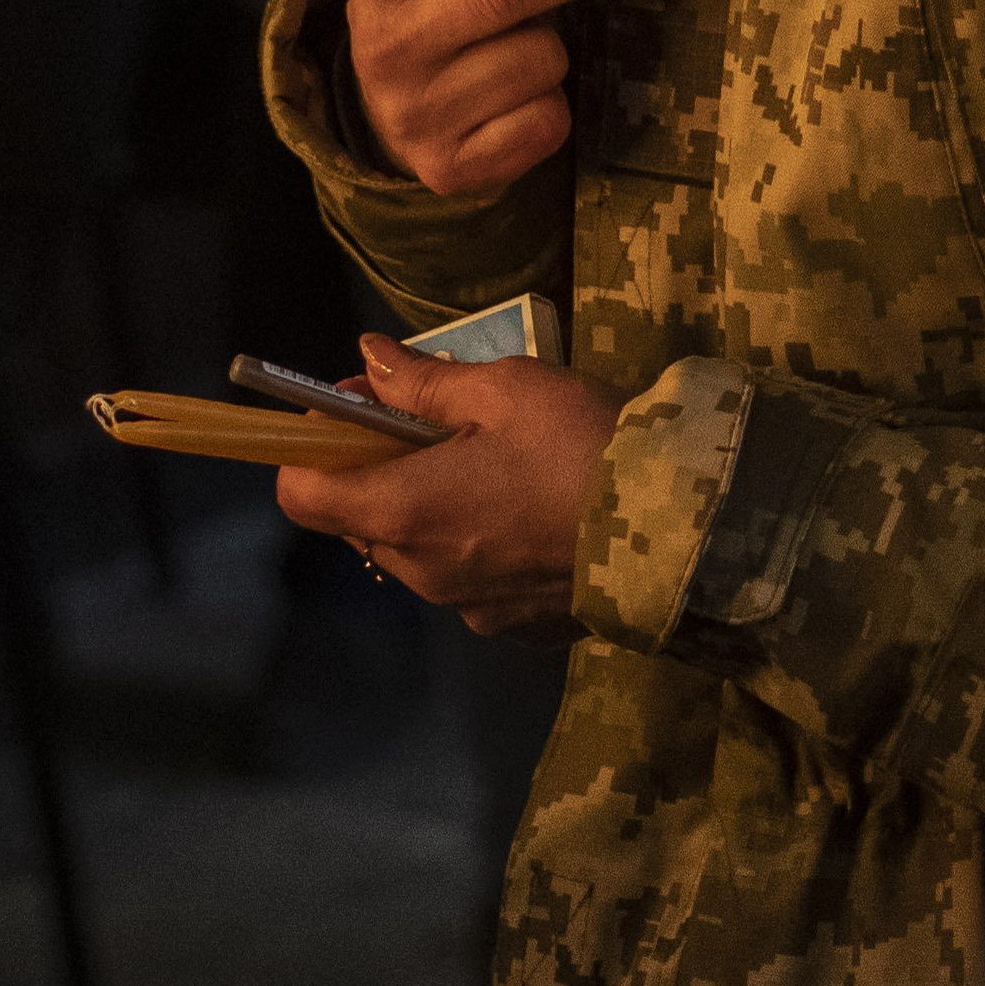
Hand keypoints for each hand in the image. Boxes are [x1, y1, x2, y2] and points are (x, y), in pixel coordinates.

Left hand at [273, 337, 618, 635]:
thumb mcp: (503, 389)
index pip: (301, 495)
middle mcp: (423, 572)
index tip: (356, 412)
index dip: (313, 447)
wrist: (683, 528)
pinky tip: (530, 512)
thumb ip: (422, 381)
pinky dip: (478, 544)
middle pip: (360, 520)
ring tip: (492, 466)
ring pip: (416, 551)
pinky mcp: (516, 626)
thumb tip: (368, 359)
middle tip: (433, 423)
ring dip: (430, 508)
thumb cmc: (580, 444)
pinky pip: (469, 579)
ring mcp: (470, 608)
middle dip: (379, 469)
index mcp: (404, 512)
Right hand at [342, 0, 697, 196]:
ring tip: (518, 52)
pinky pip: (546, 119)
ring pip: (540, 59)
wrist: (385, 114)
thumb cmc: (438, 12)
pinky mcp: (447, 165)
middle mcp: (386, 37)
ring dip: (560, 48)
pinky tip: (515, 102)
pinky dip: (551, 103)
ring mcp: (413, 108)